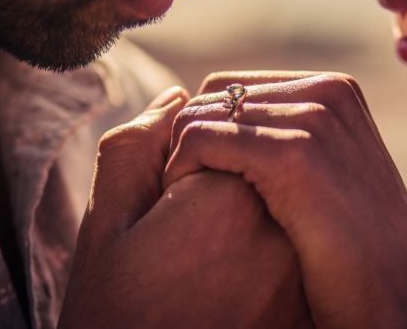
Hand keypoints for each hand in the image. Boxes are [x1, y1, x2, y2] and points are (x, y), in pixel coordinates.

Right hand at [58, 86, 313, 328]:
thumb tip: (177, 100)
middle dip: (211, 183)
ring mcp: (296, 261)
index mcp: (224, 197)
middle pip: (244, 163)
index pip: (213, 137)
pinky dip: (250, 246)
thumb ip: (134, 150)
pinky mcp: (300, 289)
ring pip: (263, 198)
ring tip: (199, 270)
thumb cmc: (118, 318)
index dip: (176, 171)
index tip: (160, 218)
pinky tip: (223, 284)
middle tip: (178, 245)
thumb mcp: (106, 230)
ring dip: (232, 214)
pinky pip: (276, 238)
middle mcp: (277, 224)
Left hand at [164, 72, 406, 328]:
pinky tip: (183, 203)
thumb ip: (288, 136)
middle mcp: (326, 93)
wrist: (397, 298)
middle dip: (189, 138)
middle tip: (184, 187)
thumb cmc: (353, 247)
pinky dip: (179, 169)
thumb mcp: (331, 171)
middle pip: (213, 96)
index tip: (197, 172)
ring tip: (185, 199)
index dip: (205, 127)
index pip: (233, 88)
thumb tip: (225, 119)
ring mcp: (313, 120)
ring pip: (199, 115)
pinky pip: (199, 140)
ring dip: (181, 156)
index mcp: (333, 91)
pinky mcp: (292, 156)